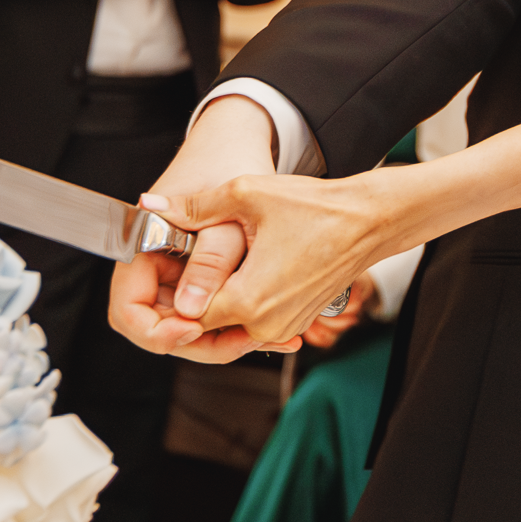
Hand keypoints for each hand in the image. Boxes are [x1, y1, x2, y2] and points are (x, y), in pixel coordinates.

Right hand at [107, 96, 290, 362]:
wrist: (243, 142)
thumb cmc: (229, 166)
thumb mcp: (227, 216)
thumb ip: (209, 262)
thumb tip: (192, 311)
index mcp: (141, 247)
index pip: (128, 310)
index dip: (156, 331)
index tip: (194, 329)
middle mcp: (154, 265)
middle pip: (161, 326)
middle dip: (201, 341)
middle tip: (245, 341)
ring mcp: (177, 273)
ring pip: (189, 325)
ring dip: (225, 337)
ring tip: (268, 337)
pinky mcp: (201, 277)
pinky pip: (211, 312)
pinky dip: (236, 322)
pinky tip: (269, 327)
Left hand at [155, 168, 398, 346]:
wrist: (369, 221)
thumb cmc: (315, 206)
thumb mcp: (246, 195)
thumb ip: (194, 207)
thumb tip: (150, 204)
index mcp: (247, 300)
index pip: (186, 314)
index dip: (173, 290)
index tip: (168, 265)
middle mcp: (264, 325)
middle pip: (206, 324)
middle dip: (191, 297)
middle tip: (182, 264)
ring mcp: (283, 326)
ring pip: (230, 324)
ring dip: (216, 299)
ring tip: (209, 263)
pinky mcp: (296, 322)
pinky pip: (254, 321)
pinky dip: (240, 302)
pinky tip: (237, 270)